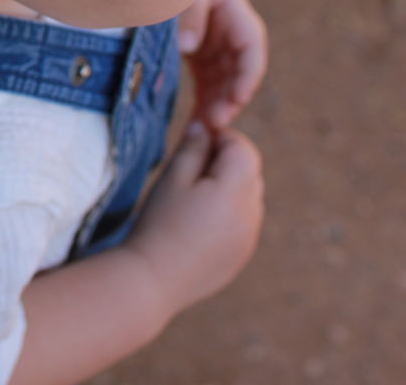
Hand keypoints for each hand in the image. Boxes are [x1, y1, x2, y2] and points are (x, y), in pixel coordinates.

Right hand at [126, 122, 263, 316]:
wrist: (153, 280)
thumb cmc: (159, 223)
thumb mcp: (173, 176)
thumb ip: (194, 147)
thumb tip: (206, 126)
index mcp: (236, 190)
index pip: (243, 148)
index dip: (219, 139)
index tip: (192, 147)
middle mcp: (252, 214)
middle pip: (249, 171)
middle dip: (224, 163)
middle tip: (188, 173)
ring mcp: (250, 237)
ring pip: (247, 196)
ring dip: (228, 188)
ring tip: (191, 201)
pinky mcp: (242, 255)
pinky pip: (243, 221)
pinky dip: (228, 213)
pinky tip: (197, 224)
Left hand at [177, 0, 267, 130]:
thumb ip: (191, 10)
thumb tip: (188, 47)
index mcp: (234, 12)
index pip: (251, 48)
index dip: (247, 76)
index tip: (237, 100)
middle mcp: (230, 33)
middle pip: (237, 73)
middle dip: (229, 100)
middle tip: (213, 125)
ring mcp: (215, 45)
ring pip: (223, 84)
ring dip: (216, 108)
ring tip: (201, 134)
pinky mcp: (199, 53)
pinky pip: (206, 83)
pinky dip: (202, 103)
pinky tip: (194, 126)